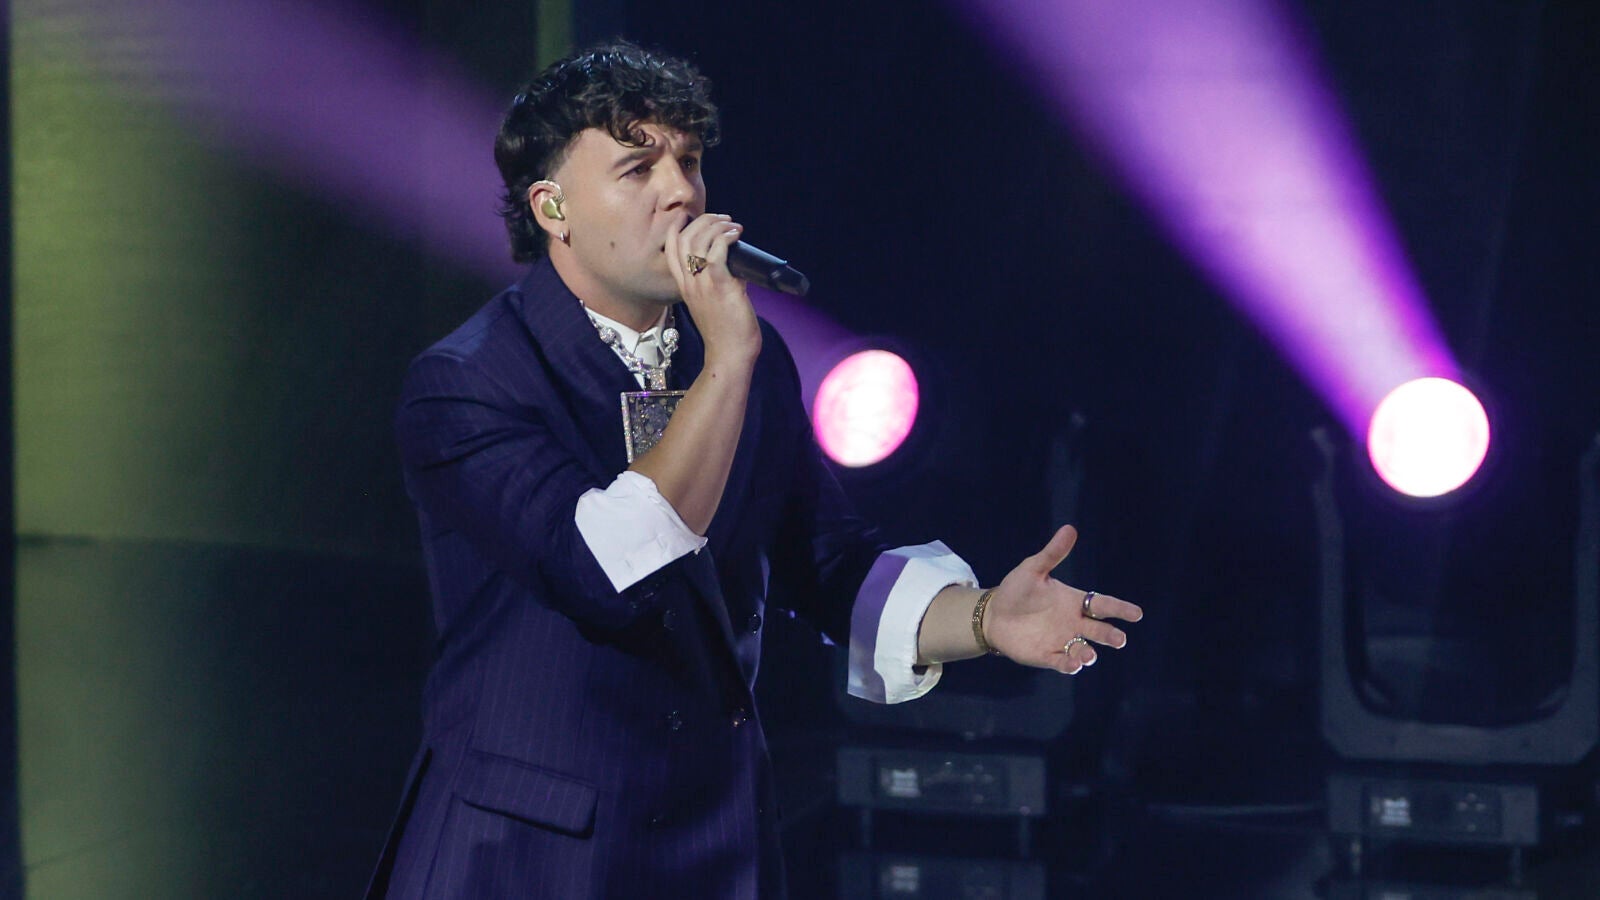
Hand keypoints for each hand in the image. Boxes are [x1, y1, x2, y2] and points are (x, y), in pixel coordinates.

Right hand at [664, 212, 760, 367]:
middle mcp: (689, 283)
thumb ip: (717, 284)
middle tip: (722, 219)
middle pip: (685, 239)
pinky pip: (718, 252)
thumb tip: (736, 268)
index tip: (690, 217)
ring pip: (700, 240)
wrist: (730, 354)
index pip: (671, 250)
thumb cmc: (726, 333)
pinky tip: (736, 235)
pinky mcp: (720, 285)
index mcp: (684, 287)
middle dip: (703, 221)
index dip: (677, 229)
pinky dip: (727, 238)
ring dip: (718, 226)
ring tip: (733, 226)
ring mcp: (702, 284)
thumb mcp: (712, 304)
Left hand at [984, 525, 1142, 673]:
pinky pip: (1062, 662)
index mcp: (1075, 602)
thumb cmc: (1017, 589)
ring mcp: (1062, 641)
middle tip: (1119, 639)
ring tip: (1089, 655)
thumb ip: (1052, 553)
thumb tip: (1070, 529)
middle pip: (1099, 631)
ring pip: (1083, 650)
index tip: (1136, 614)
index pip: (1103, 605)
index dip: (1120, 610)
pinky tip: (1072, 664)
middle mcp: (1074, 623)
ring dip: (1088, 653)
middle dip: (1110, 636)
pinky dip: (1069, 665)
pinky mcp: (1047, 656)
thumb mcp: (1034, 569)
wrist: (993, 613)